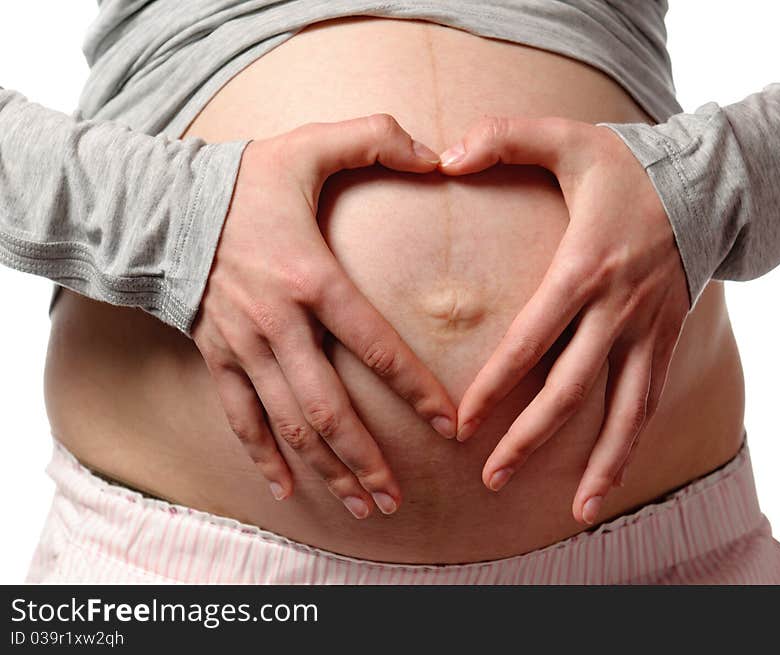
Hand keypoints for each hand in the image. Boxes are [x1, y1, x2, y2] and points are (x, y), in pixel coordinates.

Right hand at [192, 114, 456, 518]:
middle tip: (400, 497)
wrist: (159, 204)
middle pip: (330, 408)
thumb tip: (438, 152)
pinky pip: (240, 419)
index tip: (449, 425)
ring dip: (328, 470)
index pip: (375, 345)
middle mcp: (278, 325)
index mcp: (311, 279)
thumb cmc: (242, 179)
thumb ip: (375, 137)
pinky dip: (264, 458)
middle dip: (368, 459)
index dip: (415, 388)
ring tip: (363, 507)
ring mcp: (244, 348)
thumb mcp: (309, 146)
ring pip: (290, 425)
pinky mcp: (217, 358)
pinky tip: (287, 491)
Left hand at [438, 117, 689, 524]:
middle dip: (528, 438)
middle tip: (490, 477)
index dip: (496, 387)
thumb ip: (502, 137)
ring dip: (594, 462)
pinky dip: (631, 447)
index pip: (531, 341)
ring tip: (570, 511)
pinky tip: (608, 484)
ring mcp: (647, 331)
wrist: (706, 183)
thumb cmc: (627, 165)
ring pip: (621, 410)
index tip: (462, 425)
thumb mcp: (567, 138)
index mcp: (583, 269)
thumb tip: (442, 155)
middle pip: (570, 389)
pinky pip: (648, 404)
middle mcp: (617, 310)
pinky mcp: (665, 341)